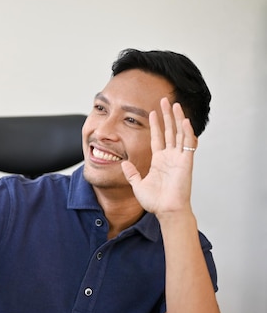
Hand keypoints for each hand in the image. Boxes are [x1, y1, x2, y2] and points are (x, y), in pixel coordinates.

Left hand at [121, 97, 196, 218]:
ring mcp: (179, 158)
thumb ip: (132, 173)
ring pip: (180, 134)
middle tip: (164, 100)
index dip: (155, 125)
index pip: (158, 138)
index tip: (152, 113)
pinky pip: (188, 145)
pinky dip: (187, 132)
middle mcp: (170, 157)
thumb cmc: (155, 201)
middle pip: (170, 131)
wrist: (166, 211)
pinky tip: (185, 121)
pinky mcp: (186, 163)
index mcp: (159, 161)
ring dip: (178, 119)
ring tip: (175, 104)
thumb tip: (124, 163)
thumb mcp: (138, 184)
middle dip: (167, 116)